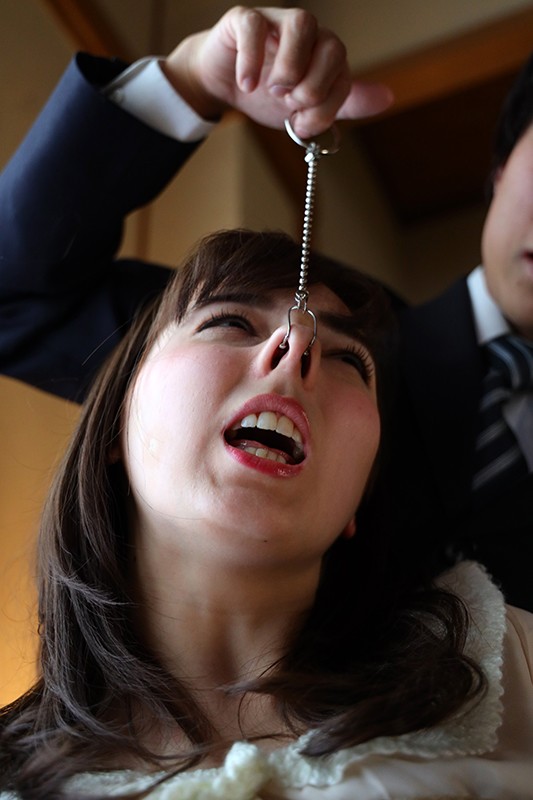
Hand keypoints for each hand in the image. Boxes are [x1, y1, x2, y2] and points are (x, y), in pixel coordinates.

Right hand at [163, 6, 391, 137]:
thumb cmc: (267, 95)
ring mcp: (277, 22)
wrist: (222, 86)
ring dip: (292, 67)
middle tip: (289, 103)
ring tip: (273, 90)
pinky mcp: (245, 20)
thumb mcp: (307, 109)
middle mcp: (309, 34)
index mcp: (326, 55)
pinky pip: (254, 27)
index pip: (345, 75)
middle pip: (333, 45)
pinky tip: (247, 84)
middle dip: (313, 87)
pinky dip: (252, 61)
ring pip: (302, 24)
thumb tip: (387, 98)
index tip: (303, 124)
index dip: (327, 106)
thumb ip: (344, 104)